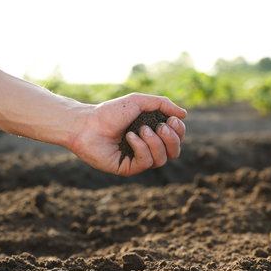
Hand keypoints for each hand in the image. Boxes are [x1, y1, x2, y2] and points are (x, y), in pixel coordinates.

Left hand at [69, 93, 186, 175]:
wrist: (87, 123)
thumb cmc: (110, 112)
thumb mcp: (139, 101)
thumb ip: (162, 104)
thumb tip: (183, 114)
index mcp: (151, 133)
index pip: (175, 138)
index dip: (179, 131)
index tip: (172, 120)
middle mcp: (146, 147)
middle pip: (174, 151)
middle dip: (172, 139)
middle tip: (161, 127)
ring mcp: (137, 159)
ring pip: (162, 159)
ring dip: (155, 142)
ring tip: (141, 129)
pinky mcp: (127, 168)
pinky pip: (146, 163)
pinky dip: (141, 148)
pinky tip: (130, 137)